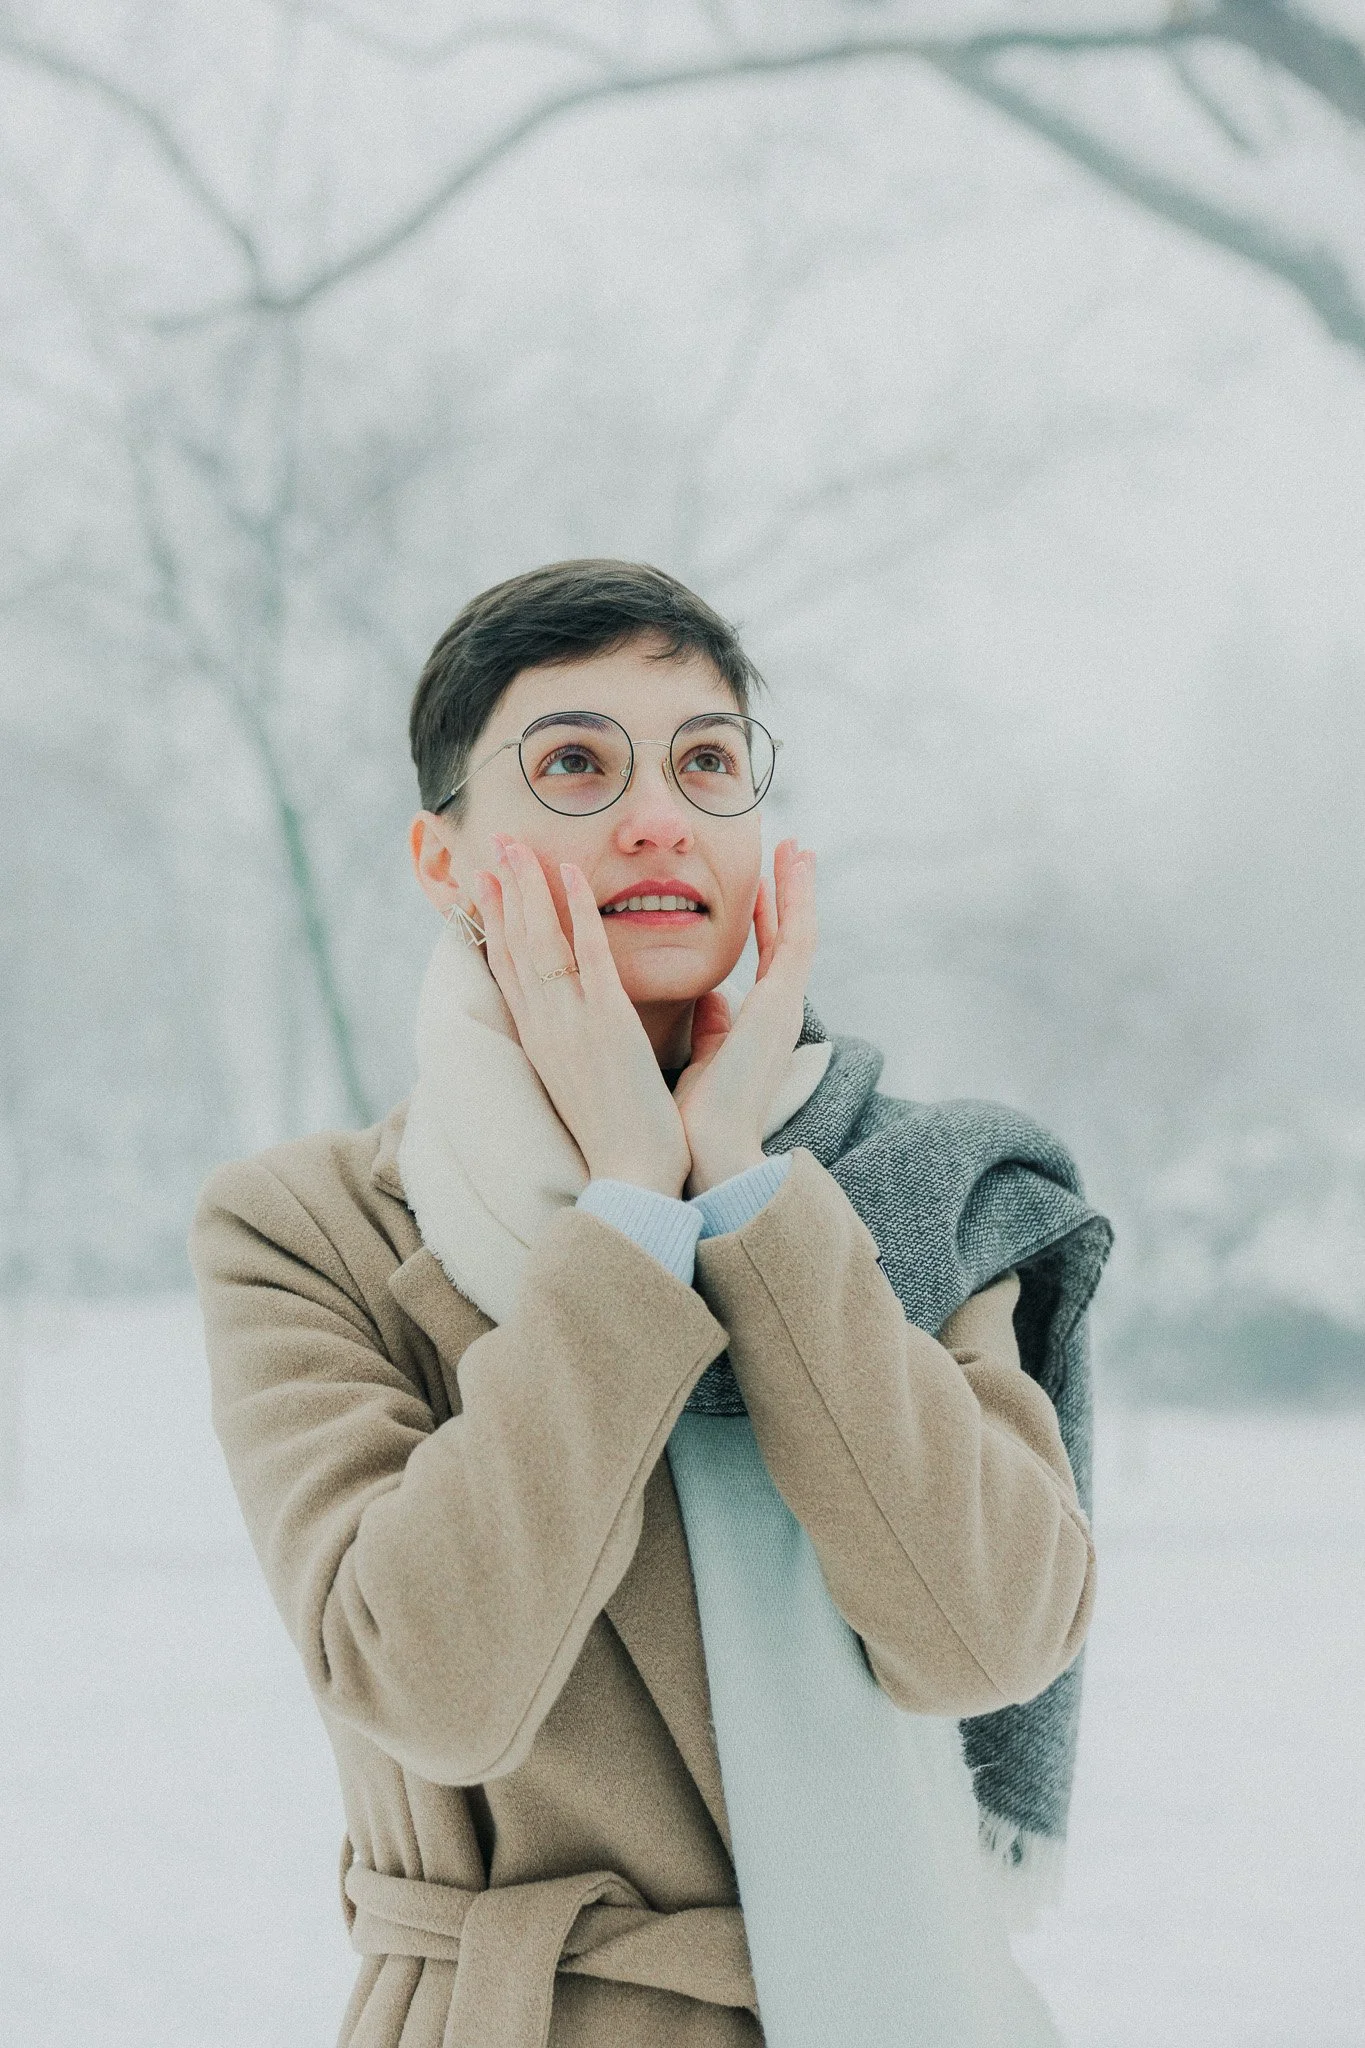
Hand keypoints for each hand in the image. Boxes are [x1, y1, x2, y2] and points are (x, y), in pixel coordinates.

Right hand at [469, 838, 691, 1196]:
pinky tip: (569, 873)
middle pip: (514, 947)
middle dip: (502, 893)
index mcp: (540, 1042)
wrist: (631, 1176)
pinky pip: (588, 955)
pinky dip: (577, 910)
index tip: (482, 886)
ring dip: (528, 887)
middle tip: (493, 845)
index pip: (508, 972)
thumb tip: (594, 1023)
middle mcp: (545, 1027)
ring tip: (518, 845)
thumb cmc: (620, 1135)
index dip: (493, 925)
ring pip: (540, 941)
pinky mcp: (607, 1023)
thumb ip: (585, 1045)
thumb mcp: (586, 1082)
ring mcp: (572, 1023)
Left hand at [673, 838, 816, 1194]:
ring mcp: (783, 1007)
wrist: (707, 1154)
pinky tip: (794, 864)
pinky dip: (797, 898)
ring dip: (800, 887)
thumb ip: (711, 1029)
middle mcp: (776, 1013)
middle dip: (791, 895)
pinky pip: (797, 938)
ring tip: (799, 846)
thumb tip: (710, 1001)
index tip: (761, 888)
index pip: (765, 962)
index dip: (765, 922)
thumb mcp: (703, 1061)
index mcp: (757, 1026)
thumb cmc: (696, 1121)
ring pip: (800, 931)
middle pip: (789, 939)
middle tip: (795, 853)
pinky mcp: (781, 1004)